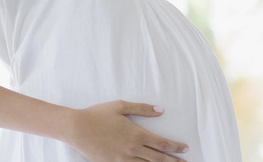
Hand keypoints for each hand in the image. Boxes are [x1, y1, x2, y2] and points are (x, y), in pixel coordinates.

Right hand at [65, 100, 188, 161]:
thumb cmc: (97, 115)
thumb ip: (142, 109)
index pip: (162, 143)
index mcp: (136, 134)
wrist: (77, 128)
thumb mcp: (120, 106)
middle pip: (158, 158)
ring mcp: (123, 159)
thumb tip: (161, 110)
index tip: (185, 148)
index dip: (175, 147)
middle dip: (174, 161)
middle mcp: (132, 149)